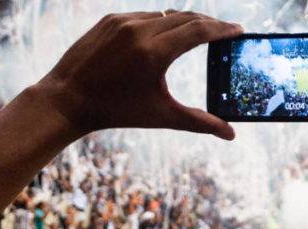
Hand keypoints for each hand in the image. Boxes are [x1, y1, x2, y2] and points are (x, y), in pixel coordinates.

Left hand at [39, 11, 241, 139]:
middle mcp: (139, 30)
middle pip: (186, 18)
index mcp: (154, 52)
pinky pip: (143, 17)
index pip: (199, 31)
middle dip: (209, 24)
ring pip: (164, 15)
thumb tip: (230, 133)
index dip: (223, 29)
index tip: (239, 31)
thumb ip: (199, 122)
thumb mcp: (161, 116)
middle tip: (225, 32)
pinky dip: (158, 24)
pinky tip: (166, 34)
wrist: (68, 100)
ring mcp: (123, 22)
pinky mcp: (110, 19)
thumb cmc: (117, 111)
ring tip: (198, 33)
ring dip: (184, 23)